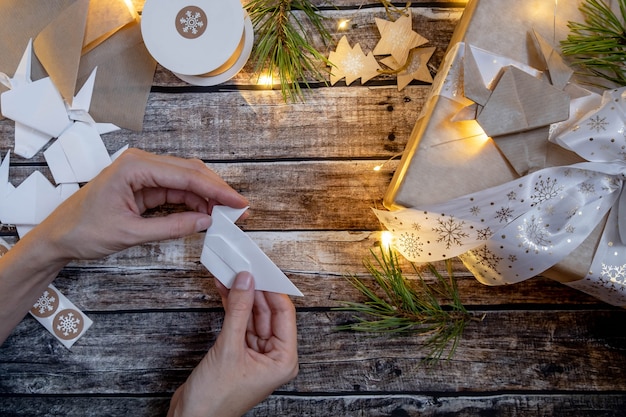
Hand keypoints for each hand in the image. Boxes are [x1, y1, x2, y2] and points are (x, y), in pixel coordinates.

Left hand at [32, 148, 247, 261]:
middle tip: (239, 209)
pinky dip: (193, 203)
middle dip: (217, 191)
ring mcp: (143, 174)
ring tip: (226, 215)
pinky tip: (206, 215)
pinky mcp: (144, 186)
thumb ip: (172, 227)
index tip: (238, 202)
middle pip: (191, 173)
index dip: (217, 190)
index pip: (187, 175)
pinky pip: (176, 191)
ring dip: (207, 198)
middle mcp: (141, 164)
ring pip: (186, 181)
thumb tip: (205, 222)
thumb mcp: (130, 233)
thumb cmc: (82, 230)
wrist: (57, 237)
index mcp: (134, 167)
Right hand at [168, 272, 298, 416]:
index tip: (261, 270)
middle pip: (267, 313)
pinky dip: (231, 307)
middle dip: (254, 290)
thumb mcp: (228, 348)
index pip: (284, 314)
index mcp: (283, 360)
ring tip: (231, 273)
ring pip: (251, 315)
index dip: (272, 290)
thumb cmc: (215, 399)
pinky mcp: (239, 352)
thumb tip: (246, 281)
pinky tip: (224, 289)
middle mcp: (273, 356)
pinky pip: (239, 323)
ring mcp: (256, 354)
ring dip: (240, 296)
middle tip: (243, 267)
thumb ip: (238, 311)